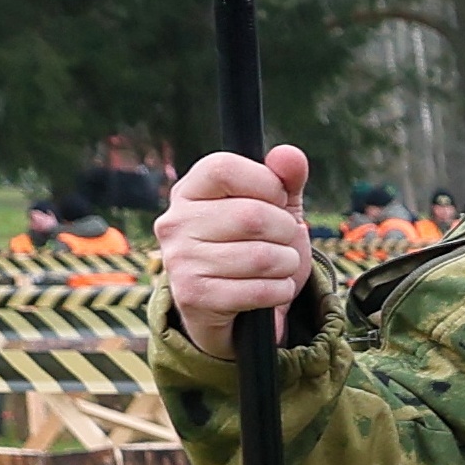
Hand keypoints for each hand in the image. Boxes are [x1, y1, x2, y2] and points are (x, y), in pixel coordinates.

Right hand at [157, 143, 315, 353]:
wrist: (234, 310)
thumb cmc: (254, 248)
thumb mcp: (274, 210)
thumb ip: (285, 180)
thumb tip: (289, 155)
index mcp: (189, 191)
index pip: (224, 168)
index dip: (266, 183)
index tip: (278, 200)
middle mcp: (175, 222)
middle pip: (252, 216)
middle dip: (287, 231)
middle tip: (284, 240)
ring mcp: (180, 260)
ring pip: (262, 257)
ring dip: (287, 264)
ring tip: (279, 265)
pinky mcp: (193, 296)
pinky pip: (261, 290)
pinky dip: (281, 290)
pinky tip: (272, 288)